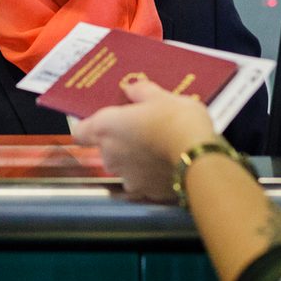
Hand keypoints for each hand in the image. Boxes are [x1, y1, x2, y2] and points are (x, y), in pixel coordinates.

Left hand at [73, 78, 217, 202]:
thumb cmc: (178, 122)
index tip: (105, 121)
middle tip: (144, 128)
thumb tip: (132, 88)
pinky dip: (152, 176)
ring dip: (136, 159)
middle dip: (121, 140)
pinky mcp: (145, 192)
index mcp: (106, 127)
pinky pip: (143, 182)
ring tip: (161, 147)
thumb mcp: (161, 96)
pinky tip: (168, 164)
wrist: (200, 157)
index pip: (80, 132)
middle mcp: (110, 154)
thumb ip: (141, 91)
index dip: (91, 127)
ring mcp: (126, 176)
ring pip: (125, 166)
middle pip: (105, 148)